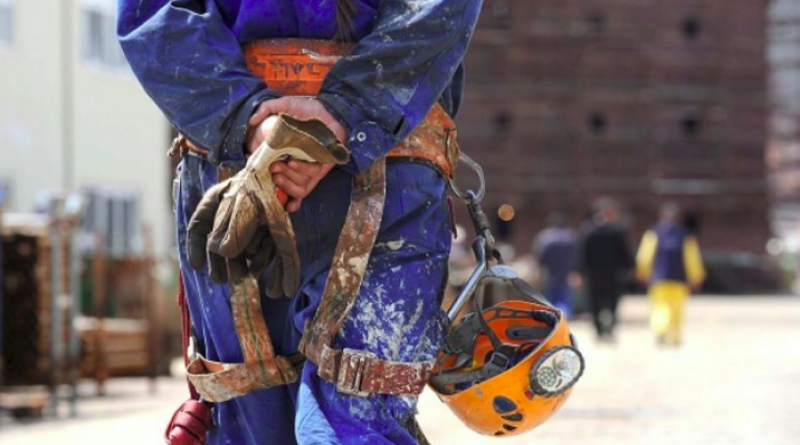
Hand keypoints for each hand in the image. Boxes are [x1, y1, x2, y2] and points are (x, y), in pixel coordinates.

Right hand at [246, 97, 345, 212]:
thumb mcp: (286, 105)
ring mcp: (308, 168)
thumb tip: (251, 121)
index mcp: (284, 152)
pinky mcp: (321, 171)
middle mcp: (294, 162)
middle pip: (283, 181)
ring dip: (289, 181)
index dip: (265, 180)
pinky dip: (299, 192)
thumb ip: (267, 108)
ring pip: (296, 185)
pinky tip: (292, 189)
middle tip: (274, 168)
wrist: (333, 111)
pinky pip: (310, 185)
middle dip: (279, 178)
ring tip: (287, 164)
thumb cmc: (310, 109)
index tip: (258, 178)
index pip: (272, 170)